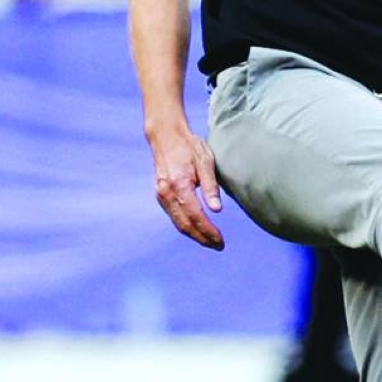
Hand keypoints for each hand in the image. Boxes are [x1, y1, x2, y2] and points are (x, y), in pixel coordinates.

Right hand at [150, 127, 224, 249]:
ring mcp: (161, 195)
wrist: (166, 136)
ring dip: (194, 235)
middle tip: (218, 246)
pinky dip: (186, 225)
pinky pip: (174, 216)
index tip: (220, 240)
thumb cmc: (188, 146)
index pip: (196, 216)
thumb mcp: (205, 161)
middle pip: (185, 225)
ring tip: (210, 241)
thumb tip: (217, 209)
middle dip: (202, 238)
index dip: (208, 231)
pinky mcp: (160, 195)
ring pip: (178, 223)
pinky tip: (197, 229)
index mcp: (179, 185)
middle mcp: (167, 193)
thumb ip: (211, 186)